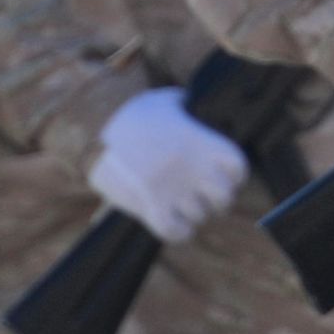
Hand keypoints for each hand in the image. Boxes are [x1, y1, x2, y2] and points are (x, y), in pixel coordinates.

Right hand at [89, 87, 248, 242]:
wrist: (94, 129)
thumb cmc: (133, 114)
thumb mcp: (169, 102)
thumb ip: (192, 109)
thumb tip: (203, 110)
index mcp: (201, 142)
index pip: (239, 169)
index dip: (235, 176)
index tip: (225, 177)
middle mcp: (191, 167)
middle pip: (224, 198)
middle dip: (218, 200)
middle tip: (205, 196)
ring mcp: (172, 189)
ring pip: (199, 216)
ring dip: (193, 214)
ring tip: (181, 203)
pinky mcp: (149, 207)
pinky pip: (177, 232)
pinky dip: (179, 231)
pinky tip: (172, 220)